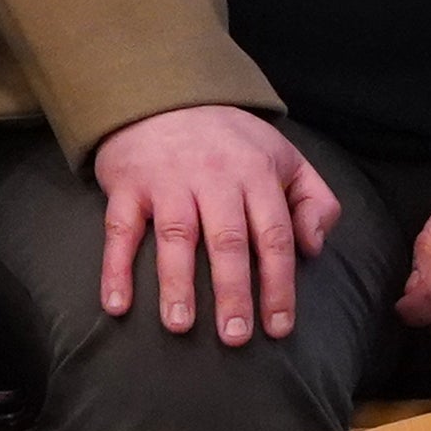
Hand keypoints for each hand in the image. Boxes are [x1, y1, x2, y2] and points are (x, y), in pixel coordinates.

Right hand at [91, 105, 340, 346]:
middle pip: (226, 241)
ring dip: (176, 283)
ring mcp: (167, 181)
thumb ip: (314, 200)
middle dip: (232, 292)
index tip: (278, 326)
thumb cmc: (229, 139)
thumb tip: (313, 247)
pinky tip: (117, 304)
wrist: (163, 93)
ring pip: (175, 237)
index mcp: (256, 174)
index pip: (273, 236)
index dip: (278, 284)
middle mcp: (213, 177)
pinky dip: (115, 267)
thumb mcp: (285, 156)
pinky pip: (119, 229)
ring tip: (179, 326)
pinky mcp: (128, 184)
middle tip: (235, 337)